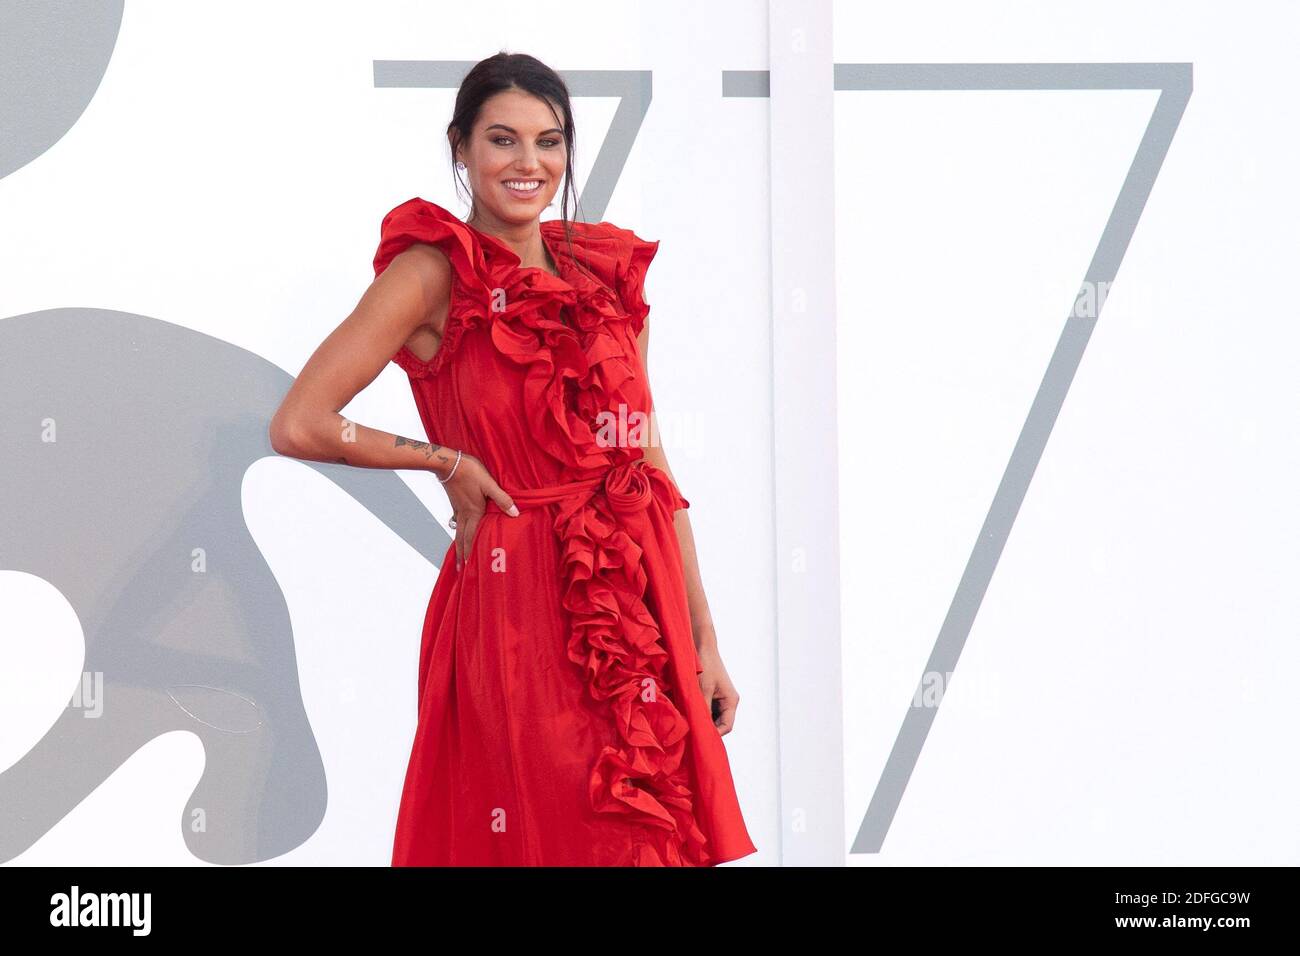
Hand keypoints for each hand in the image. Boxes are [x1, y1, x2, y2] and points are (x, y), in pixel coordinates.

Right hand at [439, 451, 517, 570]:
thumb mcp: (489, 484)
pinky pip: (457, 521)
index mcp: (474, 512)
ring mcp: (458, 509)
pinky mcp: (455, 502)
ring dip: (458, 544)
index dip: (470, 552)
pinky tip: (459, 528)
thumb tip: (515, 513)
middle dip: (461, 554)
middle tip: (460, 569)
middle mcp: (465, 514)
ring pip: (458, 530)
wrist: (449, 463)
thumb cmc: (470, 472)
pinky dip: (458, 529)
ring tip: (458, 553)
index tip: (467, 566)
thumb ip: (502, 499)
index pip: (471, 537)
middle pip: (461, 538)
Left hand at [696, 642, 740, 734]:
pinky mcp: (710, 693)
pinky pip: (706, 708)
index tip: (699, 738)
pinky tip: (687, 713)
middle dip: (707, 728)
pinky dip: (698, 711)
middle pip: (719, 724)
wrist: (701, 644)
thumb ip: (703, 710)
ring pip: (711, 717)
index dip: (714, 735)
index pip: (726, 727)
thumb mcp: (703, 690)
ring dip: (701, 720)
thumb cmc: (705, 665)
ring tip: (688, 724)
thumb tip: (699, 728)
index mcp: (731, 701)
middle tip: (691, 734)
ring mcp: (719, 697)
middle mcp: (727, 701)